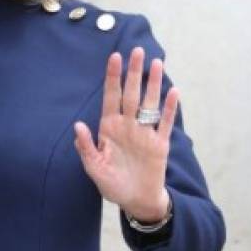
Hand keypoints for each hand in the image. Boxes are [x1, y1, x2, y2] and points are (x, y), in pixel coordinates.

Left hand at [73, 47, 179, 221]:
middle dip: (133, 72)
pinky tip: (173, 91)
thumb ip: (86, 147)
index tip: (114, 57)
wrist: (135, 200)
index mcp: (109, 127)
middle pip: (131, 93)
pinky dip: (169, 108)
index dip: (113, 77)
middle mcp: (128, 125)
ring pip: (149, 103)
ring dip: (153, 83)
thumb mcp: (94, 167)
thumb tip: (77, 126)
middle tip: (137, 50)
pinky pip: (165, 123)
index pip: (111, 96)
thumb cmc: (111, 183)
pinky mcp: (160, 144)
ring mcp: (144, 133)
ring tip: (156, 63)